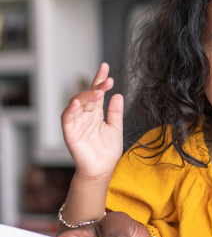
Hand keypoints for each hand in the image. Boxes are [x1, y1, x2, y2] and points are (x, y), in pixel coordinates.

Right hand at [61, 62, 123, 181]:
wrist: (102, 170)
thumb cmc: (107, 150)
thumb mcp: (116, 128)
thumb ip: (116, 112)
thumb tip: (118, 94)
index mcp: (95, 113)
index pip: (96, 93)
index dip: (99, 79)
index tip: (105, 66)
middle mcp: (84, 116)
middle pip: (87, 96)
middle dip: (97, 87)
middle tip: (108, 81)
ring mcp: (76, 123)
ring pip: (77, 104)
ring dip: (87, 95)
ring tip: (99, 90)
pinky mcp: (70, 133)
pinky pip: (67, 119)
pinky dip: (71, 110)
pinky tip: (78, 102)